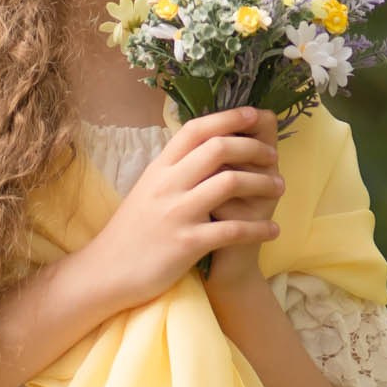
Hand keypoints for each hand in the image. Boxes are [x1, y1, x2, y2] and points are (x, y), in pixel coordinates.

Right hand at [76, 106, 283, 312]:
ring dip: (263, 183)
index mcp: (159, 167)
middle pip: (219, 149)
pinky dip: (259, 229)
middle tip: (273, 156)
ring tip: (280, 188)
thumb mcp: (147, 188)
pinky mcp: (187, 243)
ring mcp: (177, 212)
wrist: (107, 271)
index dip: (228, 117)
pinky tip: (272, 230)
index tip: (254, 114)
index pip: (195, 129)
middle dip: (254, 148)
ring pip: (231, 183)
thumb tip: (204, 145)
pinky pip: (233, 230)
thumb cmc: (132, 229)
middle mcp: (168, 184)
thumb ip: (173, 168)